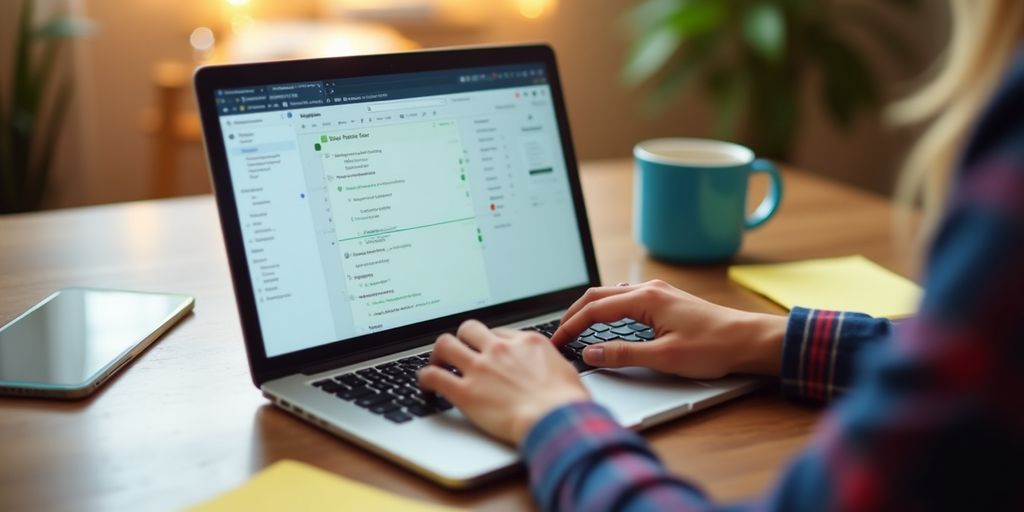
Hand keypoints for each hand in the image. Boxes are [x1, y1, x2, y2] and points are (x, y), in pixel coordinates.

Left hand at [417, 320, 589, 444]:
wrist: (557, 419)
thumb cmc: (567, 401)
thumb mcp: (565, 369)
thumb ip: (548, 361)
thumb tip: (546, 366)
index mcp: (525, 342)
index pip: (498, 332)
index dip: (490, 343)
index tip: (487, 353)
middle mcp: (499, 349)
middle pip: (468, 329)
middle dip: (462, 339)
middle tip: (459, 352)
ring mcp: (480, 368)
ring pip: (445, 344)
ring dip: (438, 353)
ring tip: (437, 364)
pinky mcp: (466, 392)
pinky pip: (434, 376)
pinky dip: (425, 378)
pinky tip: (426, 385)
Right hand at [550, 280, 786, 378]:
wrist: (748, 340)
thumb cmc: (713, 347)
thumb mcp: (664, 357)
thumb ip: (623, 354)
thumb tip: (591, 353)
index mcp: (645, 298)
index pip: (594, 309)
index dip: (571, 326)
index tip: (557, 342)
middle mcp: (649, 289)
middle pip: (598, 296)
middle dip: (574, 314)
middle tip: (559, 334)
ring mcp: (658, 293)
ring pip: (612, 296)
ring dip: (591, 310)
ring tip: (577, 328)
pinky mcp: (665, 301)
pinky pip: (626, 299)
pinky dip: (608, 310)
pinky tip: (607, 323)